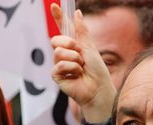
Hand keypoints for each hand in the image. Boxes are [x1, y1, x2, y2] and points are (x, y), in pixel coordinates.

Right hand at [50, 3, 116, 122]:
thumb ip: (81, 31)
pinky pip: (58, 65)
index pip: (63, 29)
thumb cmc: (97, 71)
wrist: (98, 88)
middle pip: (56, 39)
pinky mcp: (57, 76)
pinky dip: (70, 68)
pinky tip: (76, 75)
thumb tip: (77, 12)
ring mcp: (60, 65)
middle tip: (79, 52)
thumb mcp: (90, 47)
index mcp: (73, 46)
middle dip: (68, 43)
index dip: (58, 18)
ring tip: (81, 67)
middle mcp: (65, 54)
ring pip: (58, 52)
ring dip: (73, 58)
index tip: (54, 6)